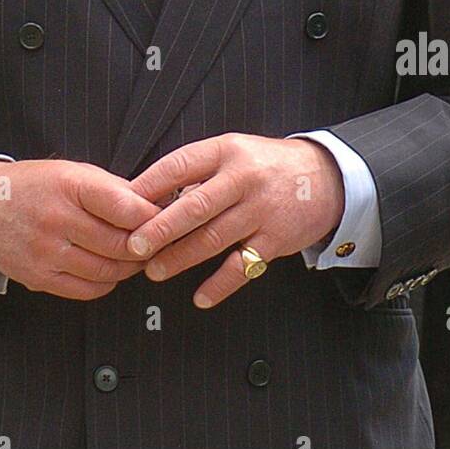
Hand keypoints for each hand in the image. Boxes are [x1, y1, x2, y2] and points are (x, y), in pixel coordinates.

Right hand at [0, 159, 163, 300]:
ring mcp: (46, 252)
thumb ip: (111, 189)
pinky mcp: (39, 278)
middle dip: (147, 246)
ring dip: (130, 267)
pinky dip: (107, 283)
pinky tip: (111, 270)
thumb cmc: (32, 186)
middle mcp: (57, 219)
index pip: (124, 206)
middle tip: (158, 242)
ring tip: (137, 256)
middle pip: (120, 244)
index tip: (165, 217)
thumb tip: (151, 205)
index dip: (151, 216)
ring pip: (108, 271)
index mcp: (70, 186)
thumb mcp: (72, 171)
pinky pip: (88, 290)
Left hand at [124, 134, 345, 308]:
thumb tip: (151, 195)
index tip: (123, 204)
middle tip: (133, 246)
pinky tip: (200, 297)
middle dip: (159, 229)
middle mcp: (243, 179)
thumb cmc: (267, 165)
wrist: (326, 178)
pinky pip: (242, 267)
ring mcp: (260, 211)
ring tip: (154, 271)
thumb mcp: (233, 151)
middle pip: (194, 207)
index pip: (179, 165)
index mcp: (226, 151)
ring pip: (213, 239)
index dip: (149, 185)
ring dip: (180, 258)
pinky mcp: (275, 240)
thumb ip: (198, 170)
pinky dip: (220, 285)